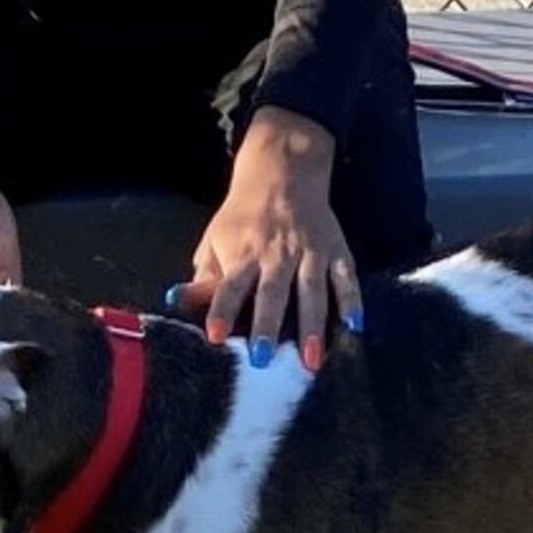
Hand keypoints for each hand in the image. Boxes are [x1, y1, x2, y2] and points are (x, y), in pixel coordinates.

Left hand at [174, 109, 360, 370]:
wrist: (282, 171)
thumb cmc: (242, 217)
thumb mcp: (215, 239)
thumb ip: (204, 275)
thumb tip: (178, 302)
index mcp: (243, 253)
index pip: (229, 287)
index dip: (221, 311)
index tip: (215, 337)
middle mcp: (277, 253)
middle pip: (272, 293)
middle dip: (267, 326)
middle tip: (264, 360)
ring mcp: (310, 250)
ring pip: (311, 290)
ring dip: (312, 326)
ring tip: (311, 361)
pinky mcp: (336, 248)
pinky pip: (346, 276)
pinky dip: (351, 299)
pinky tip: (354, 326)